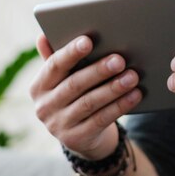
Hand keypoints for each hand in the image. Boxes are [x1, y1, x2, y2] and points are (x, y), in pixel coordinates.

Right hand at [29, 35, 141, 159]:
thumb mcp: (63, 79)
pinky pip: (101, 119)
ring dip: (113, 88)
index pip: (54, 65)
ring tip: (133, 76)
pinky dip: (120, 106)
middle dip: (99, 71)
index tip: (88, 40)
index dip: (70, 53)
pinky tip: (135, 94)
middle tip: (120, 59)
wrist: (81, 135)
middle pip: (75, 84)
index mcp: (39, 85)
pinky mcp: (76, 139)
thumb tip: (43, 35)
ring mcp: (59, 125)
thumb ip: (57, 58)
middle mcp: (44, 106)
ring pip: (90, 103)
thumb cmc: (75, 95)